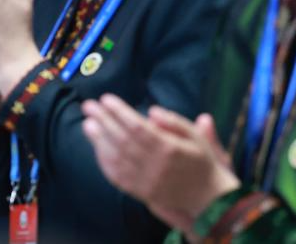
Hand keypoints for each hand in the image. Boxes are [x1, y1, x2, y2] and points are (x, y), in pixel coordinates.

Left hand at [81, 95, 239, 234]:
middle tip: (89, 105)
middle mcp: (156, 166)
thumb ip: (174, 122)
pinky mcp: (141, 193)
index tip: (106, 98)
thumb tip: (152, 111)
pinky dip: (104, 161)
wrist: (208, 197)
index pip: (137, 127)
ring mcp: (147, 181)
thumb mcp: (195, 136)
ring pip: (116, 159)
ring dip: (99, 140)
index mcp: (169, 148)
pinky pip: (117, 177)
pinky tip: (97, 147)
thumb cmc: (201, 161)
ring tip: (87, 123)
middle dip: (103, 120)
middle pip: (122, 140)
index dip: (119, 112)